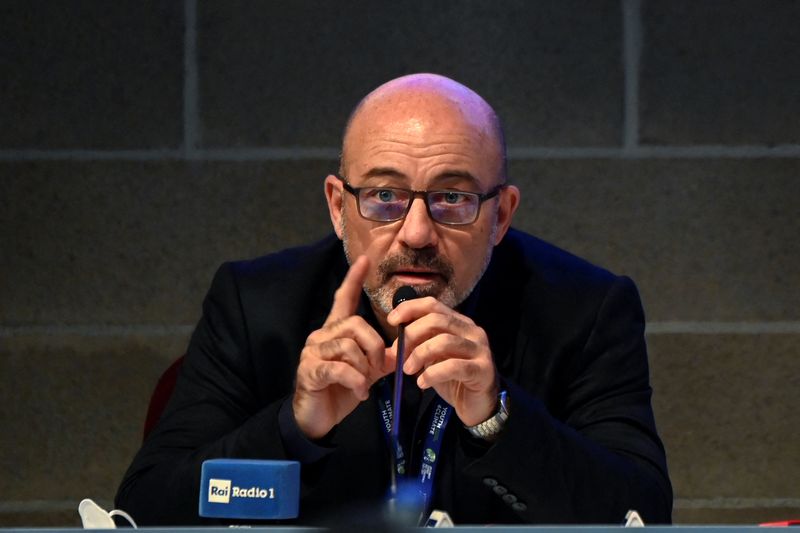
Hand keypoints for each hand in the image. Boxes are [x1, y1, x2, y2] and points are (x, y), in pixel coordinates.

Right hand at [292, 255, 393, 438]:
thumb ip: (381, 358)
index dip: (353, 280)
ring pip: (348, 346)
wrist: (316, 419)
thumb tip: (399, 351)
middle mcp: (321, 335)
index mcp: (335, 331)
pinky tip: (359, 392)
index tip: (364, 260)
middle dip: (374, 346)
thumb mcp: (367, 372)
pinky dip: (355, 381)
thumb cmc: (340, 391)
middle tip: (377, 368)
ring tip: (365, 384)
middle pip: (355, 325)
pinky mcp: (309, 370)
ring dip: (364, 368)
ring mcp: (313, 352)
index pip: (343, 299)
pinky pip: (339, 368)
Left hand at [387, 297, 498, 426]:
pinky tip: (422, 383)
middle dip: (412, 335)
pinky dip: (432, 374)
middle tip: (398, 353)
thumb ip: (415, 348)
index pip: (433, 305)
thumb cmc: (454, 379)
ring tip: (408, 370)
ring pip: (444, 341)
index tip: (391, 321)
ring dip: (419, 354)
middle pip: (436, 320)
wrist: (478, 405)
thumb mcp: (431, 360)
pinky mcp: (482, 370)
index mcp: (459, 323)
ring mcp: (480, 349)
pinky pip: (453, 366)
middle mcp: (472, 331)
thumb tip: (388, 350)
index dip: (410, 308)